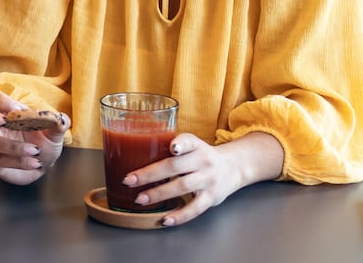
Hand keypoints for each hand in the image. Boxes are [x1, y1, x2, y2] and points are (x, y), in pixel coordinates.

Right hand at [0, 89, 69, 185]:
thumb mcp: (54, 132)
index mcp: (6, 111)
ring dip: (14, 146)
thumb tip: (62, 118)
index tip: (15, 109)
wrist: (44, 164)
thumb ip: (58, 123)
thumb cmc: (43, 142)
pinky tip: (34, 162)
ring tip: (35, 151)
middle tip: (2, 122)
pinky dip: (18, 161)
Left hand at [119, 131, 283, 225]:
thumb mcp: (192, 145)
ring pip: (182, 187)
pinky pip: (194, 209)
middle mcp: (203, 161)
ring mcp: (208, 180)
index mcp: (196, 145)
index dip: (181, 144)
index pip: (189, 141)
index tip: (172, 147)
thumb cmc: (202, 156)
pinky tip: (165, 220)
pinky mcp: (211, 198)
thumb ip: (171, 147)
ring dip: (159, 194)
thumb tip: (133, 151)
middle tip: (129, 180)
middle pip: (175, 167)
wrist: (233, 168)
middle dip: (150, 174)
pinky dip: (179, 216)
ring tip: (140, 199)